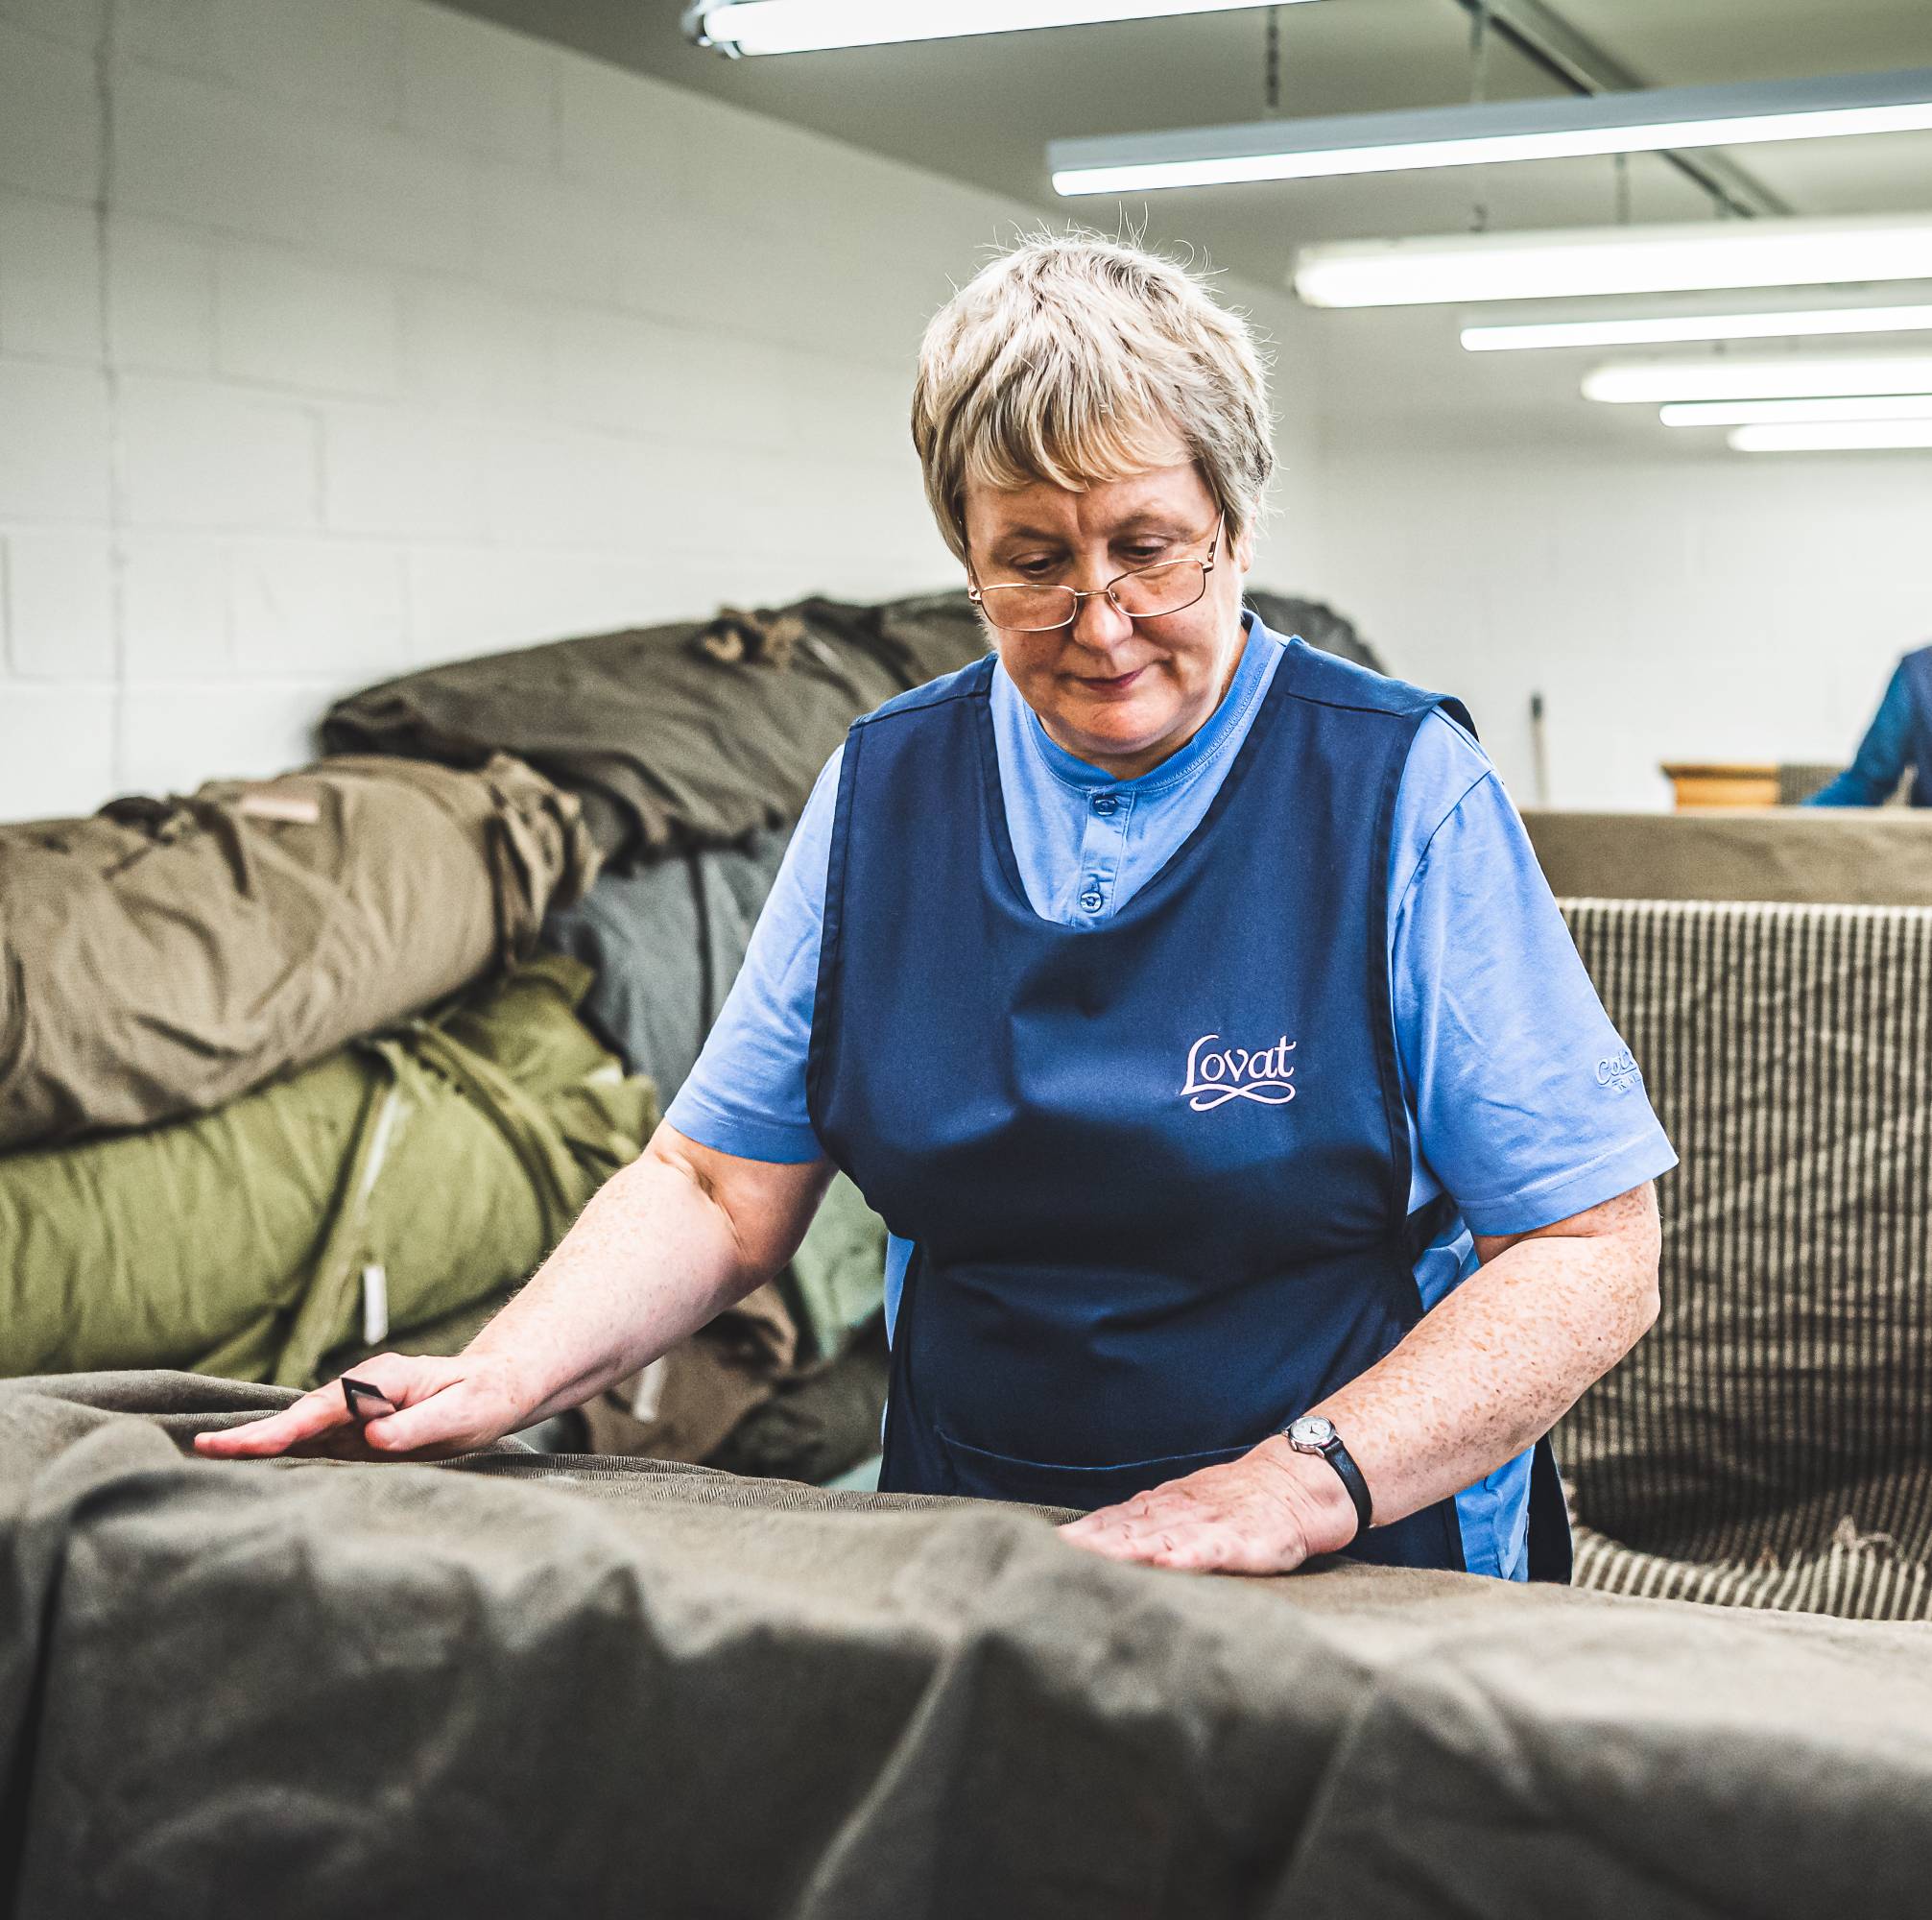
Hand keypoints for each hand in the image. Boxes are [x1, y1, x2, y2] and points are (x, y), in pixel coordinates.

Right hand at [190, 1351, 535, 1462]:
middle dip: (254, 1435)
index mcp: (380, 1381)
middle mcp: (360, 1394)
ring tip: (211, 1462)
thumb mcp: (464, 1411)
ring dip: (262, 1448)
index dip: (285, 1428)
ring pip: (302, 1434)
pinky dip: (287, 1459)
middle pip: (300, 1419)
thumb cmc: (484, 1397)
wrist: (499, 1387)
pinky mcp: (359, 1435)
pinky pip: (318, 1448)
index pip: (323, 1408)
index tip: (247, 1444)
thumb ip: (419, 1424)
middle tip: (202, 1449)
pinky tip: (258, 1476)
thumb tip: (372, 1438)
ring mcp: (356, 1415)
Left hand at [1056, 1436, 1359, 1575]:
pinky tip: (1166, 1564)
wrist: (1303, 1482)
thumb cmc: (1243, 1500)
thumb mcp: (1191, 1503)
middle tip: (1055, 1557)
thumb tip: (1098, 1534)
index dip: (1085, 1533)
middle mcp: (1183, 1511)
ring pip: (1164, 1537)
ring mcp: (1213, 1525)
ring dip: (1127, 1549)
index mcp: (1168, 1505)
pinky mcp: (1246, 1541)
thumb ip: (1150, 1519)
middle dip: (1093, 1545)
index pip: (1117, 1519)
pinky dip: (1188, 1555)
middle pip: (1131, 1529)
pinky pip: (1214, 1548)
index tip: (1049, 1546)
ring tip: (1095, 1561)